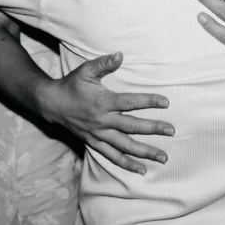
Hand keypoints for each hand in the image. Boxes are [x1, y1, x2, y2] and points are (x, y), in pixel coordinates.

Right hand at [38, 52, 174, 174]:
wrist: (52, 104)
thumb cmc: (72, 85)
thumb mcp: (86, 70)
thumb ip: (104, 64)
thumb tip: (120, 55)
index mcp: (103, 102)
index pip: (130, 103)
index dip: (149, 101)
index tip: (166, 102)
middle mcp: (102, 121)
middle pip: (132, 127)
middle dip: (153, 129)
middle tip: (172, 130)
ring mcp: (99, 134)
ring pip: (125, 146)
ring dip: (145, 152)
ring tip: (163, 157)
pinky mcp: (94, 143)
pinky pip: (112, 156)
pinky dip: (127, 164)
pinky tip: (141, 169)